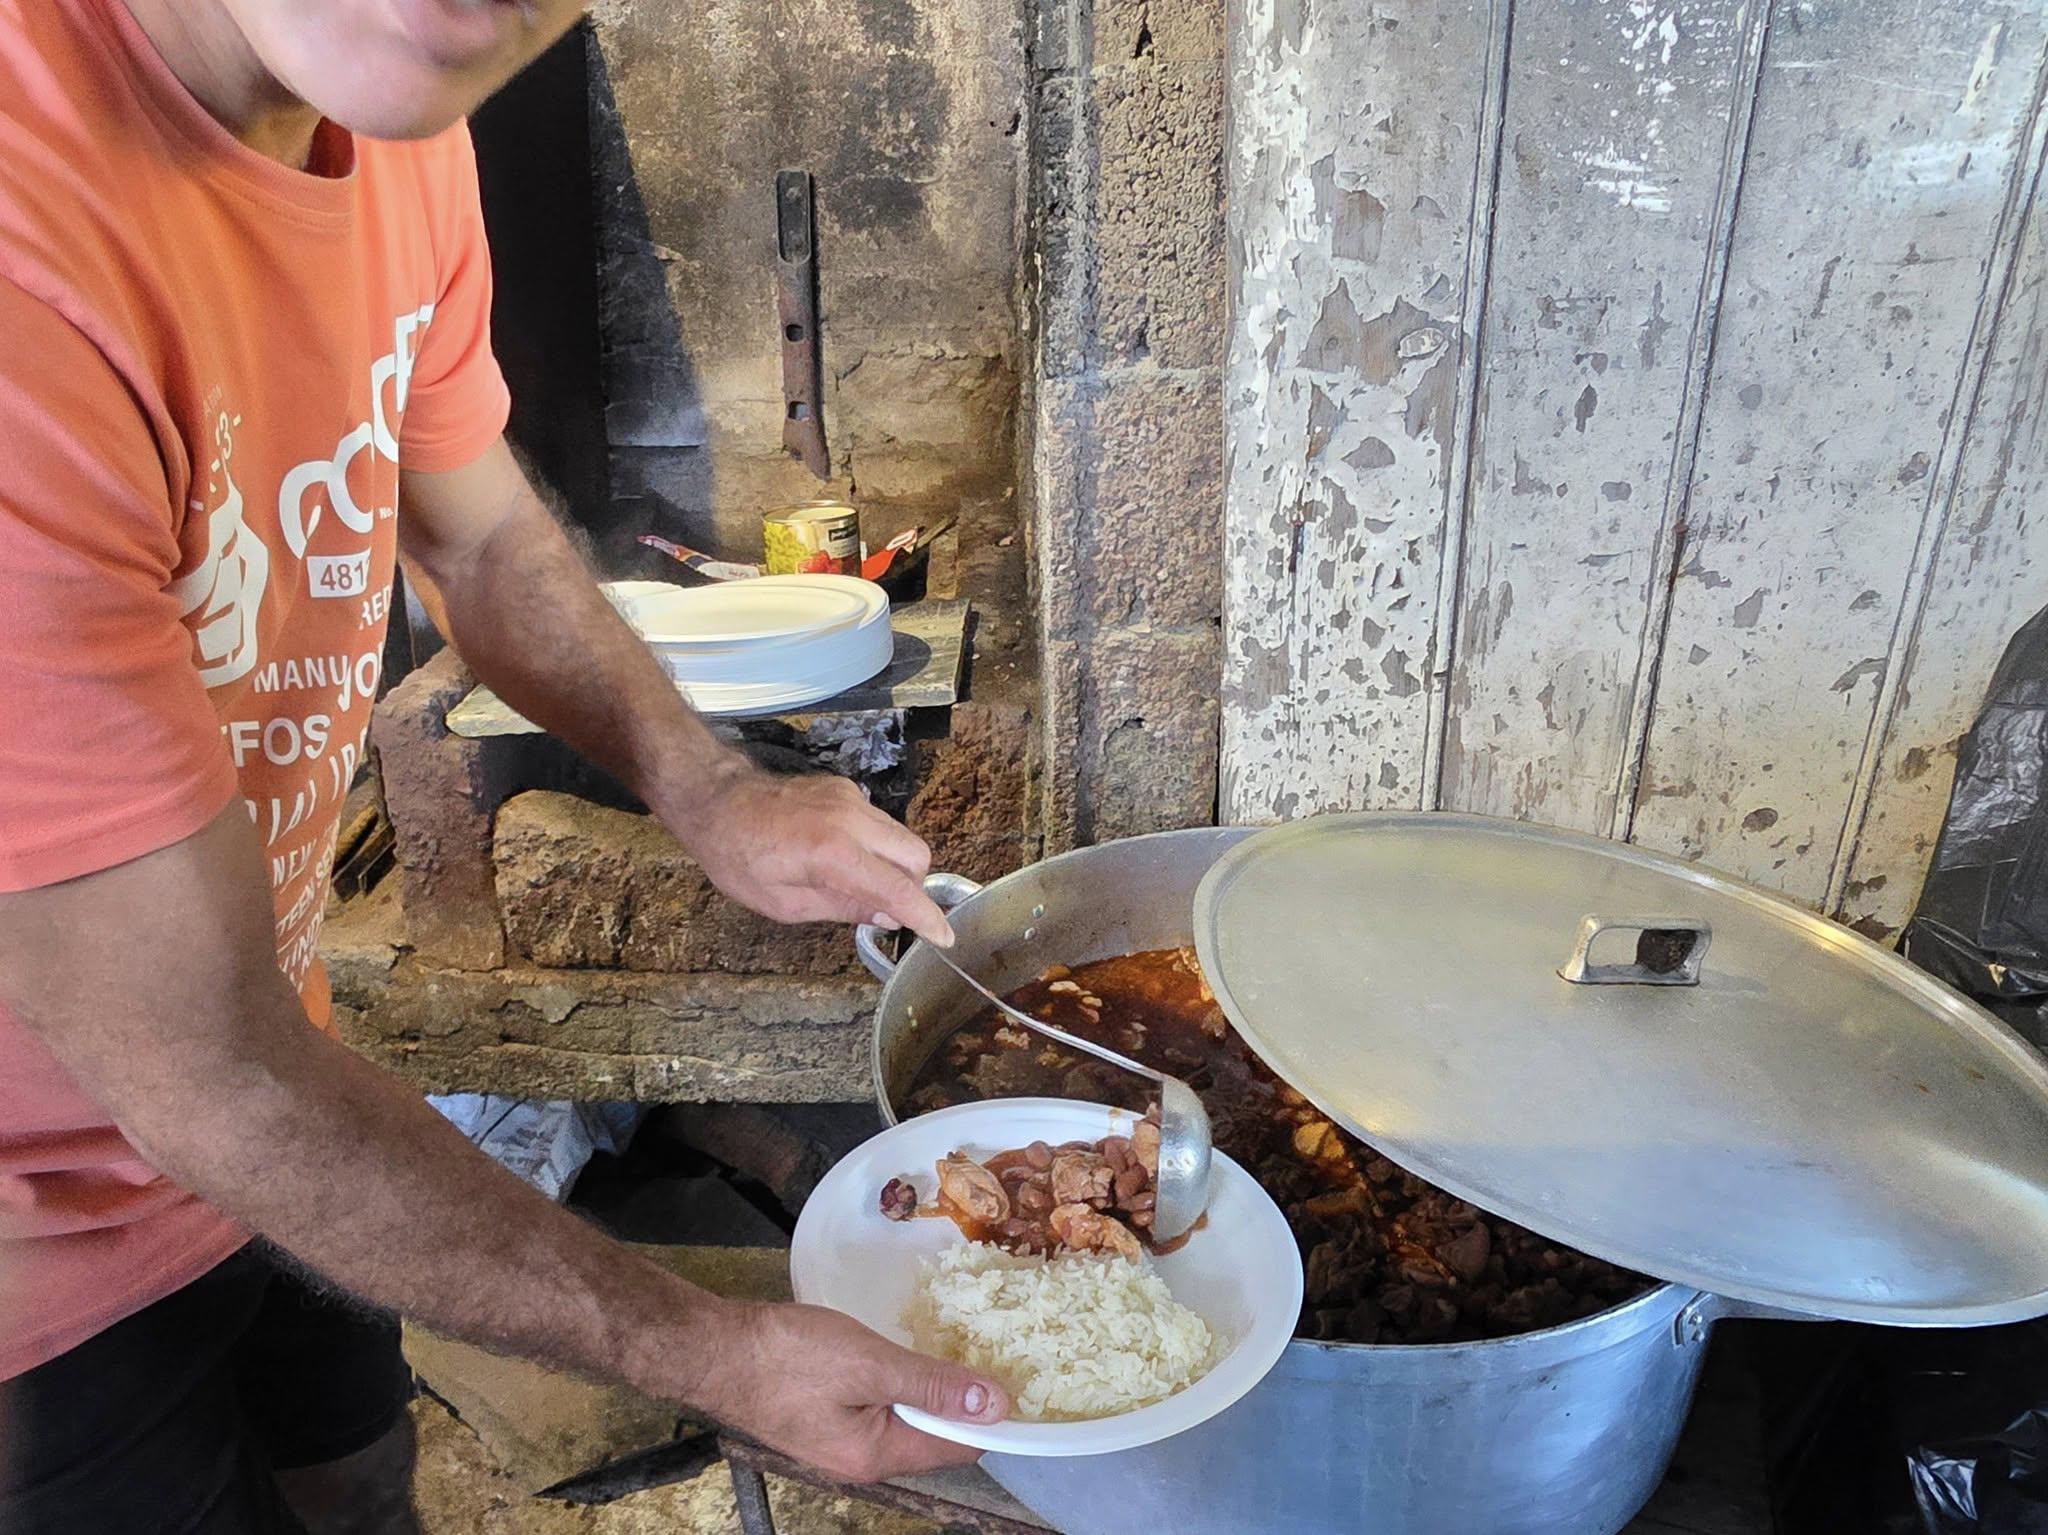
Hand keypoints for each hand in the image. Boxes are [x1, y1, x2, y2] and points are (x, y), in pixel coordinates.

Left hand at [670, 765, 954, 946]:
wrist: (715, 799)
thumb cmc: (737, 857)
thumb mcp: (784, 903)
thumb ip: (843, 908)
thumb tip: (887, 916)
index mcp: (833, 854)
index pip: (898, 889)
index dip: (926, 917)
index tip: (943, 937)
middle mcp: (851, 819)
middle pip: (916, 855)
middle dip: (912, 886)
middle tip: (885, 907)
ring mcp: (850, 798)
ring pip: (901, 836)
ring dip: (895, 865)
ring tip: (859, 882)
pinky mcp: (845, 788)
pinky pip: (879, 822)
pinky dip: (875, 844)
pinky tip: (842, 856)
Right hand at [710, 1302, 1009, 1480]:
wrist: (713, 1349)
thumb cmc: (787, 1356)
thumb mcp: (869, 1364)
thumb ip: (932, 1384)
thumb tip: (996, 1404)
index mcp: (877, 1456)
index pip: (959, 1447)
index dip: (992, 1415)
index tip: (1018, 1373)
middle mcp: (863, 1460)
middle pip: (935, 1437)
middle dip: (964, 1400)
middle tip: (991, 1349)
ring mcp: (842, 1441)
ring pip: (909, 1419)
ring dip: (933, 1388)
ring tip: (956, 1344)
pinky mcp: (826, 1417)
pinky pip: (882, 1407)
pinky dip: (902, 1383)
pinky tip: (907, 1353)